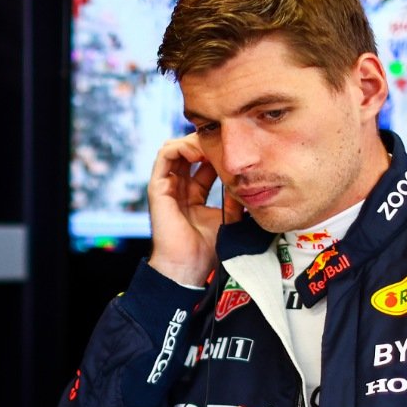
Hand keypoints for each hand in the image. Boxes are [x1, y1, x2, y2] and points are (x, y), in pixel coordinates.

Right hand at [147, 132, 241, 286]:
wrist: (188, 266)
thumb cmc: (206, 248)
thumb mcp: (228, 218)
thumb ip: (235, 199)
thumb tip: (248, 181)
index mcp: (192, 194)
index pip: (203, 163)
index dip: (217, 153)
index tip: (235, 152)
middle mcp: (178, 187)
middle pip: (189, 152)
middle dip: (206, 143)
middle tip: (224, 142)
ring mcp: (166, 186)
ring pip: (176, 148)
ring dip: (194, 141)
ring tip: (211, 144)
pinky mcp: (157, 186)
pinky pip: (165, 155)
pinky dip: (182, 147)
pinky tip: (199, 151)